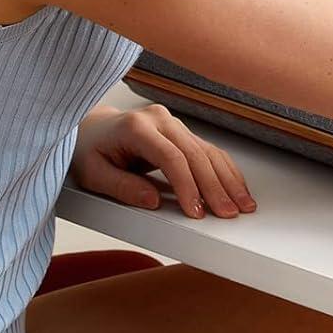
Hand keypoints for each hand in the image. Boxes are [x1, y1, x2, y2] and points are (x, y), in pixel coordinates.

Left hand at [69, 103, 256, 219]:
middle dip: (215, 187)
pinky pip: (208, 150)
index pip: (171, 157)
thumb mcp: (93, 174)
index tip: (196, 211)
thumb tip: (154, 201)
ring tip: (242, 205)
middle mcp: (159, 120)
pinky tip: (236, 187)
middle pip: (195, 154)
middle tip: (228, 213)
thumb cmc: (90, 151)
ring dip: (228, 180)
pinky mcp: (181, 131)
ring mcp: (173, 123)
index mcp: (136, 127)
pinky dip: (224, 171)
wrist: (91, 129)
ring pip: (208, 151)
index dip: (187, 186)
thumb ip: (122, 187)